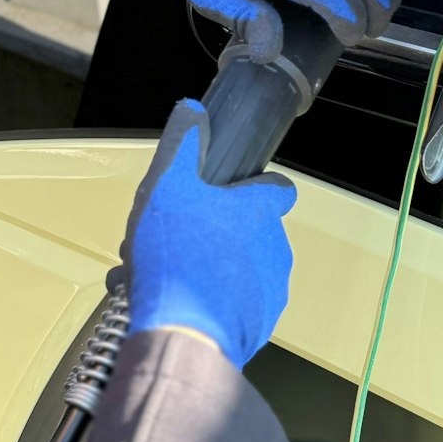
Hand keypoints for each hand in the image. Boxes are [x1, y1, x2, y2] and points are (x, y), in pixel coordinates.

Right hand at [119, 100, 297, 367]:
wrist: (183, 332)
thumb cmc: (177, 252)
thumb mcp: (167, 186)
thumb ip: (182, 144)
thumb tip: (193, 109)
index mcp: (259, 212)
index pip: (279, 189)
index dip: (257, 187)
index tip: (229, 193)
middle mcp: (275, 249)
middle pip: (250, 234)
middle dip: (214, 237)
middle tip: (173, 245)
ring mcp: (271, 292)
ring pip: (239, 273)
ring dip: (207, 272)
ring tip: (163, 280)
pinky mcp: (258, 329)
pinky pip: (234, 309)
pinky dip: (209, 306)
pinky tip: (174, 308)